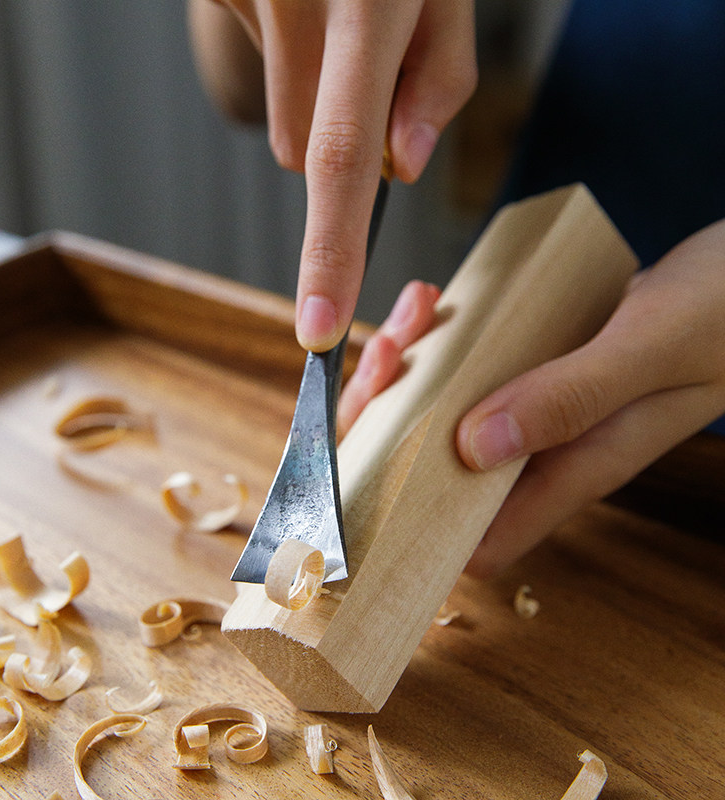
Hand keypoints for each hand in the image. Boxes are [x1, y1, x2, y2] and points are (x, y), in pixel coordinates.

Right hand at [209, 0, 476, 350]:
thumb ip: (439, 77)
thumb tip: (404, 165)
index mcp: (365, 3)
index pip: (341, 159)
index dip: (329, 253)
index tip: (317, 327)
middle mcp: (291, 1)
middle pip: (300, 153)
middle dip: (342, 140)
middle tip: (374, 60)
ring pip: (279, 117)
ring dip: (315, 95)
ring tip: (339, 14)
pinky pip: (260, 69)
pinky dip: (289, 56)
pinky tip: (307, 1)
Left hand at [340, 219, 724, 576]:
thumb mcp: (650, 348)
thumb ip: (573, 399)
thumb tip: (474, 450)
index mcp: (575, 466)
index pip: (474, 541)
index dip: (410, 526)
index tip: (364, 473)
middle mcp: (549, 449)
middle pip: (439, 472)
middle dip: (393, 424)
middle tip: (386, 358)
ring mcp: (542, 410)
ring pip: (446, 415)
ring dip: (412, 372)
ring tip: (415, 316)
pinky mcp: (539, 371)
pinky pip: (468, 369)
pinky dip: (442, 340)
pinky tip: (438, 301)